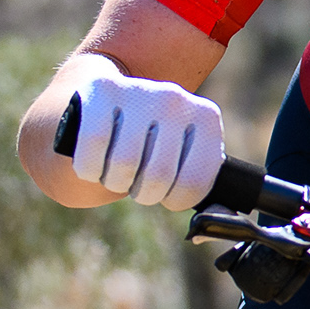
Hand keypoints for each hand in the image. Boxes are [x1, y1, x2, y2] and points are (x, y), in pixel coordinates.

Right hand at [64, 65, 225, 211]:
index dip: (174, 199)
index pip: (193, 184)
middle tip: (137, 179)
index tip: (166, 190)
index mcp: (205, 119)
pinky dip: (88, 166)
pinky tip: (95, 158)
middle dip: (142, 192)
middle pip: (157, 177)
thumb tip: (220, 218)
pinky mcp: (103, 90)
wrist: (111, 98)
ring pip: (124, 164)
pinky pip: (93, 146)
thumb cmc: (149, 143)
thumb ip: (199, 188)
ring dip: (113, 180)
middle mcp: (176, 100)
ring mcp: (140, 91)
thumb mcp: (182, 159)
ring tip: (116, 167)